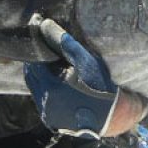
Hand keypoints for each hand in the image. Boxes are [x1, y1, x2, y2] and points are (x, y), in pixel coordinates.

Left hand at [24, 17, 119, 138]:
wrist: (115, 116)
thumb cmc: (103, 86)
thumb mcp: (87, 62)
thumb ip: (64, 43)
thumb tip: (45, 25)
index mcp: (51, 87)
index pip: (33, 62)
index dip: (37, 50)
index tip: (43, 41)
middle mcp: (45, 103)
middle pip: (31, 76)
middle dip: (38, 63)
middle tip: (49, 53)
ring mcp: (47, 114)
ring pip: (36, 89)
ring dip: (41, 77)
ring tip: (56, 68)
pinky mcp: (52, 122)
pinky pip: (42, 102)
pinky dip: (47, 91)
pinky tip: (60, 86)